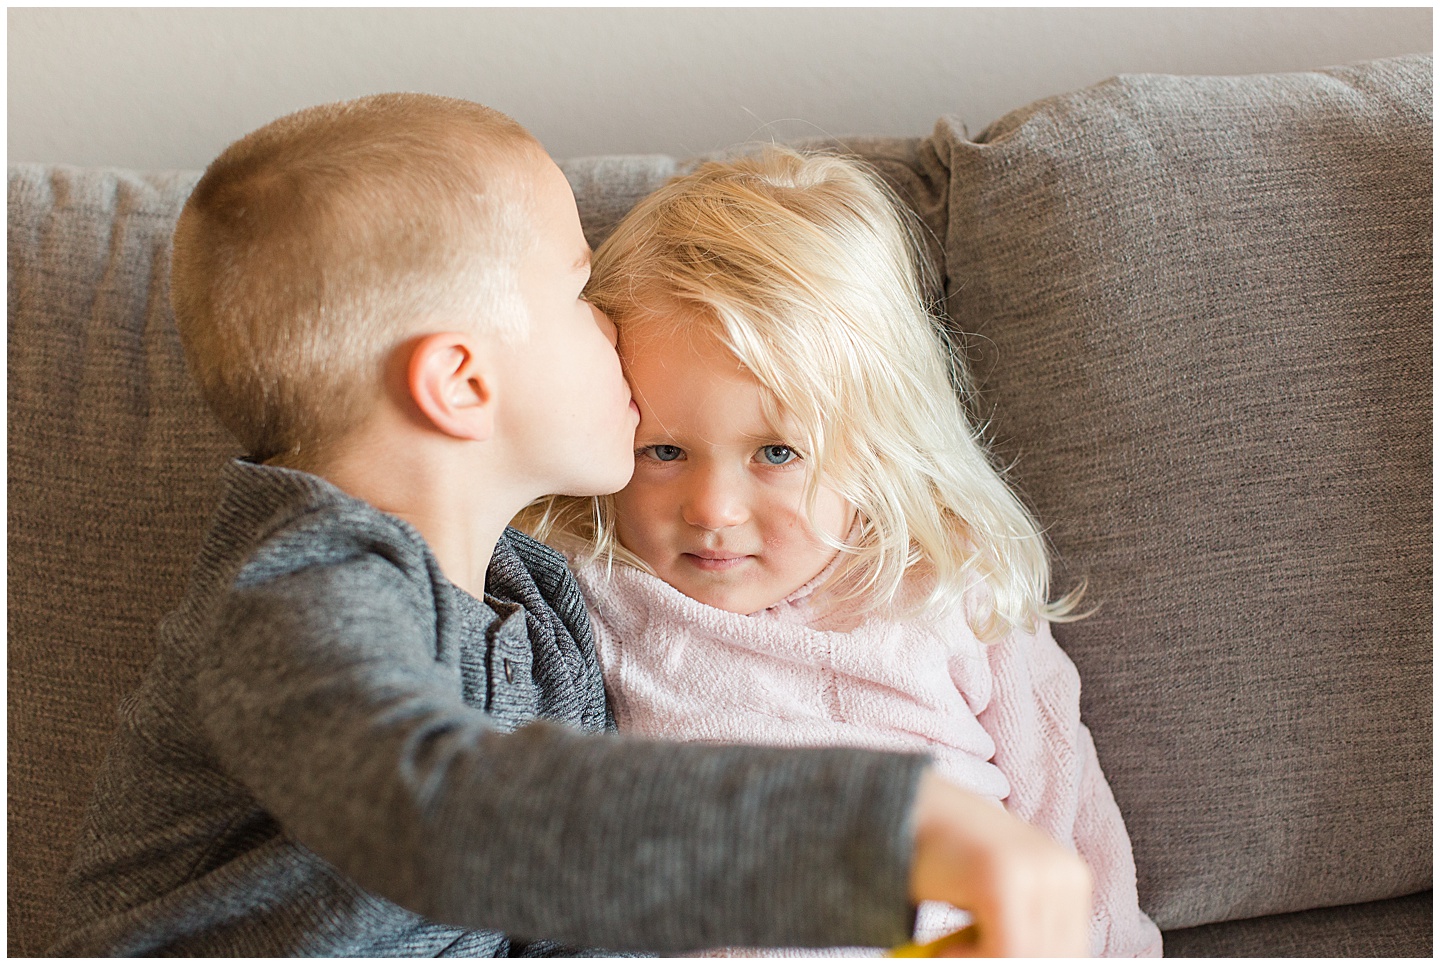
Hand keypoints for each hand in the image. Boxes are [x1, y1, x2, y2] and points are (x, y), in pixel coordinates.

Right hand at [908, 770, 1091, 956]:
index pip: (1071, 950)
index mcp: (1073, 878)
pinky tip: (947, 946)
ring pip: (1027, 956)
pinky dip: (967, 959)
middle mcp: (1065, 873)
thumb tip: (1034, 957)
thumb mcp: (1004, 896)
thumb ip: (1027, 929)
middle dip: (1007, 961)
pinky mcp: (1004, 881)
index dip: (1033, 959)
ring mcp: (1036, 874)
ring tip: (953, 950)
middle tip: (963, 954)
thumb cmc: (950, 860)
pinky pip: (1005, 952)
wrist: (911, 812)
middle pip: (1053, 955)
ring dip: (983, 961)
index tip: (990, 955)